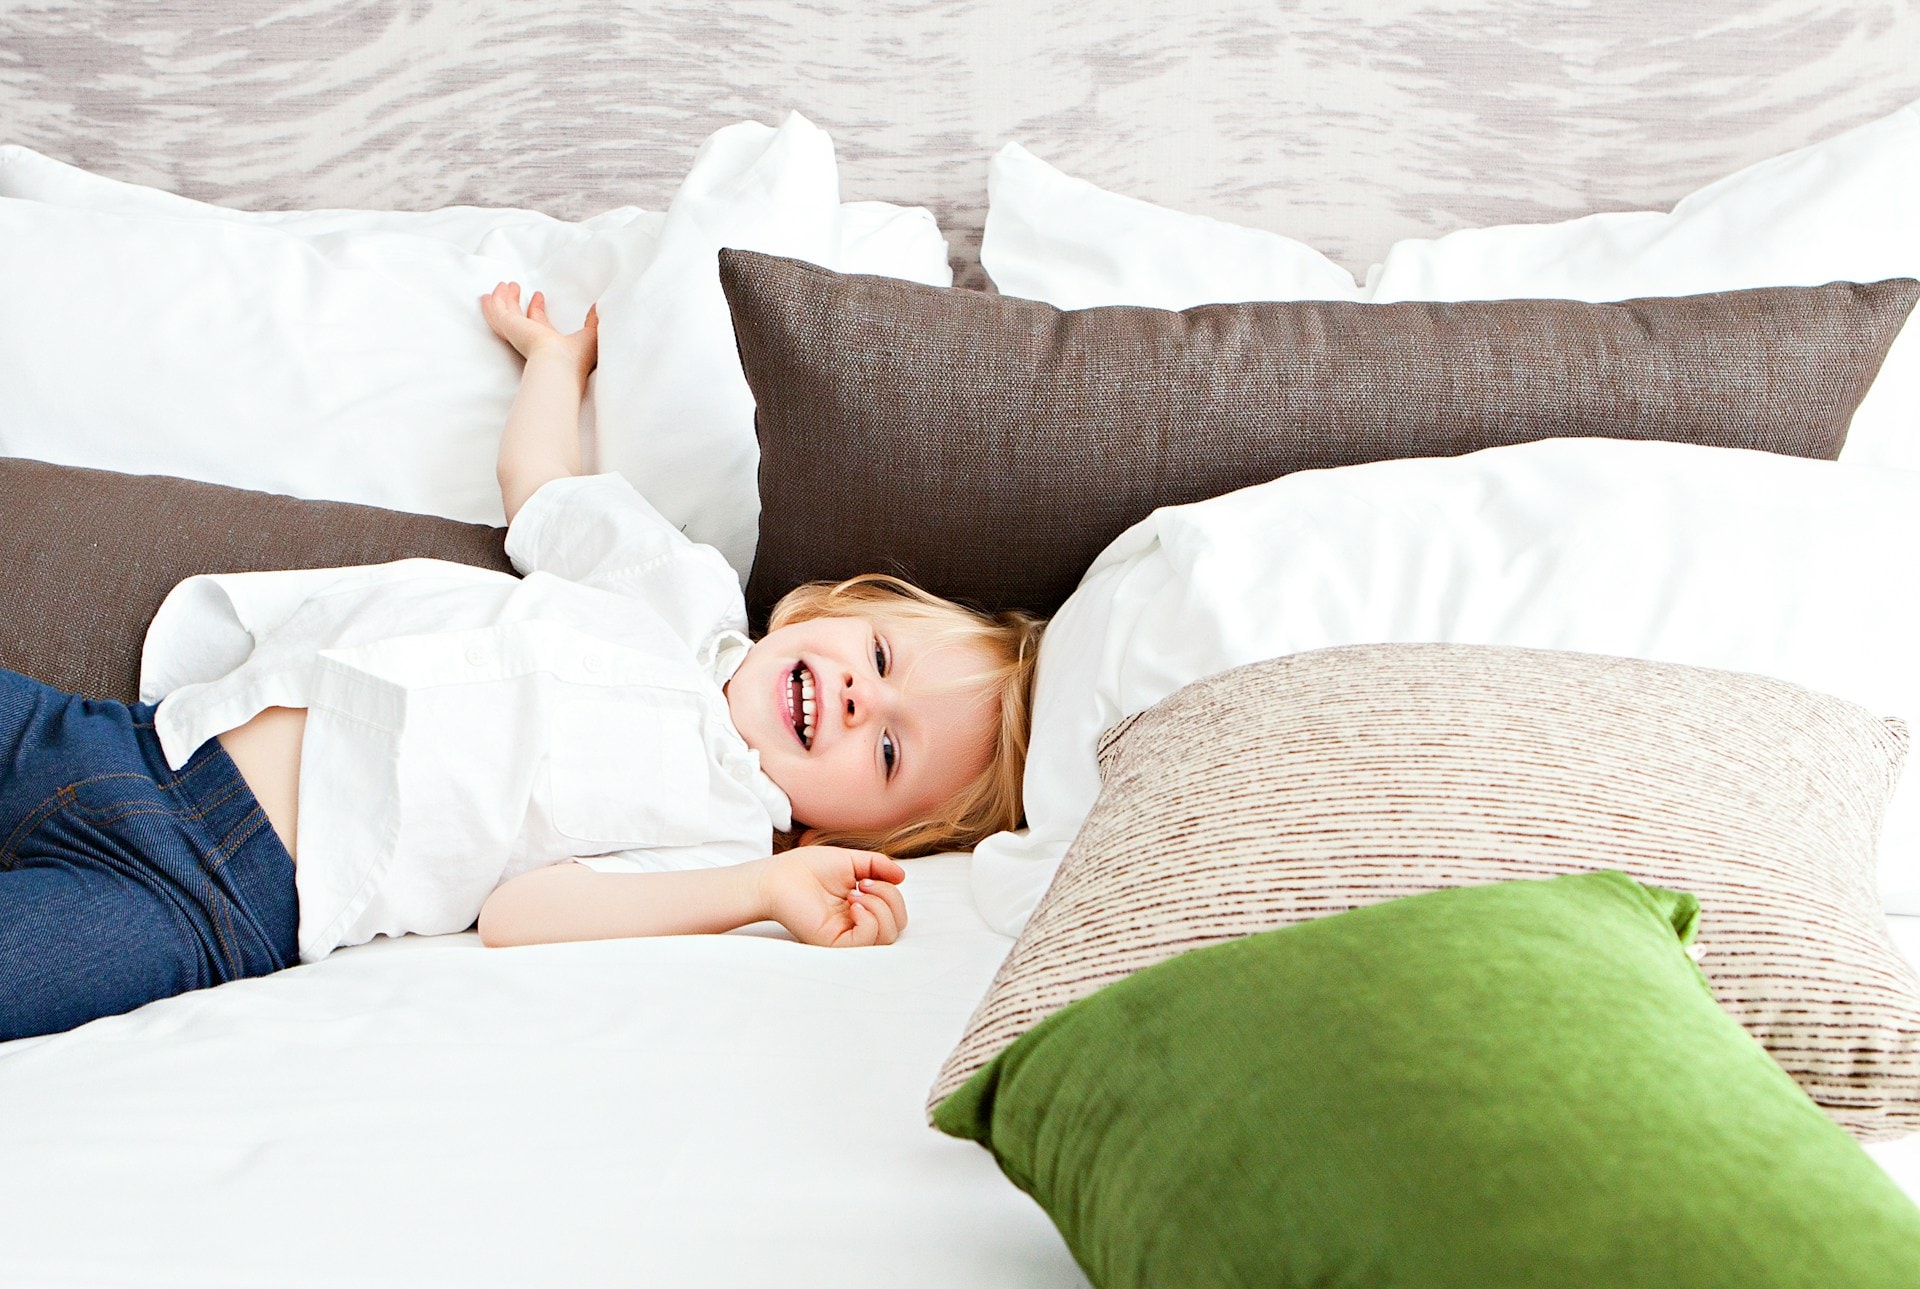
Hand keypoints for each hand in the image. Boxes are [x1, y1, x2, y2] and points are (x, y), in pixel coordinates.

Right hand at [480, 281, 598, 379]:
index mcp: (547, 342)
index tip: (539, 296)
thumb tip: (598, 308)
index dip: (537, 310)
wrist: (560, 365)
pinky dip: (497, 300)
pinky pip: (499, 311)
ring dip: (504, 300)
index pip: (539, 323)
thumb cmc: (578, 359)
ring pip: (505, 315)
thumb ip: (593, 322)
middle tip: (514, 289)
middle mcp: (530, 339)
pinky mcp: (509, 327)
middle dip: (516, 304)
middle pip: (518, 318)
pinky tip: (497, 289)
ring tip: (505, 286)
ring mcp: (518, 334)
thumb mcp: (590, 336)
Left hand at [758, 847, 907, 947]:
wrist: (778, 876)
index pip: (895, 913)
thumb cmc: (808, 868)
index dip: (891, 893)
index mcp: (862, 909)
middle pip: (897, 926)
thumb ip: (878, 865)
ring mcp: (847, 936)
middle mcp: (856, 925)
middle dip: (890, 900)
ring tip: (855, 893)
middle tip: (862, 884)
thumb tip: (902, 877)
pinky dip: (870, 919)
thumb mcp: (851, 861)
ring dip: (880, 907)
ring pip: (888, 936)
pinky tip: (853, 904)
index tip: (866, 877)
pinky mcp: (835, 943)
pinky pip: (868, 940)